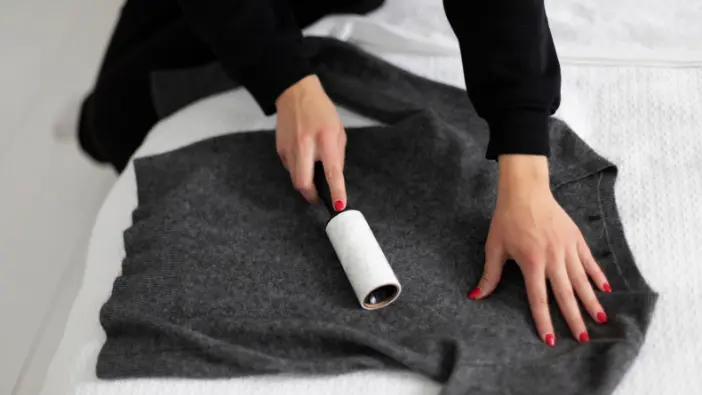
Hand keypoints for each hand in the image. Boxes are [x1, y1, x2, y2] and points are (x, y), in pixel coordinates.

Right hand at [275, 75, 346, 209]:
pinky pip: (290, 169)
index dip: (336, 191)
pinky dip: (298, 171)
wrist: (295, 93)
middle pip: (304, 183)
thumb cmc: (320, 111)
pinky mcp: (280, 149)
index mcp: (325, 138)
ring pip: (295, 179)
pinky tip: (303, 160)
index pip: (332, 171)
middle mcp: (305, 144)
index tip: (339, 205)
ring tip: (313, 178)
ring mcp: (290, 148)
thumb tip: (335, 178)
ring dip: (305, 185)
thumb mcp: (338, 130)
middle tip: (319, 198)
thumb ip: (338, 155)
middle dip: (312, 196)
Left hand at [468, 155, 611, 346]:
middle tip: (582, 339)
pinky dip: (597, 275)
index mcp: (531, 261)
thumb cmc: (506, 219)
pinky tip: (605, 289)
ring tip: (600, 319)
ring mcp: (567, 247)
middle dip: (574, 318)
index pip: (538, 298)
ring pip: (581, 279)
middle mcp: (552, 257)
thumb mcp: (494, 247)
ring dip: (590, 300)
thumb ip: (489, 275)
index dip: (544, 320)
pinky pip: (589, 260)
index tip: (550, 340)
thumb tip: (475, 296)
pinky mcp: (576, 238)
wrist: (525, 190)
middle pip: (565, 293)